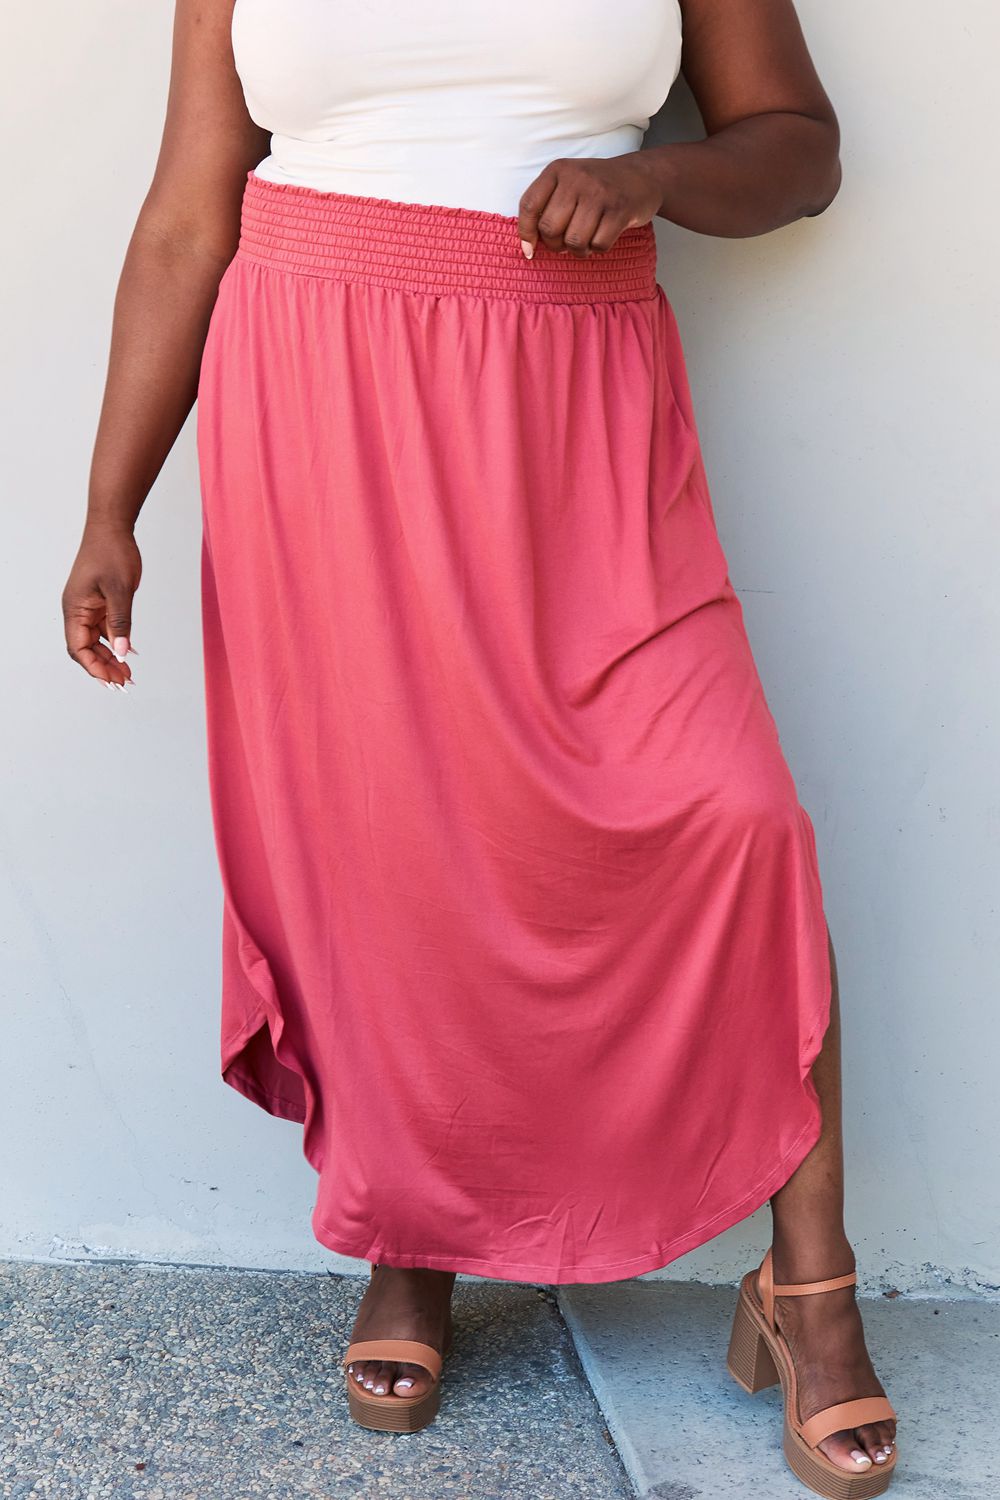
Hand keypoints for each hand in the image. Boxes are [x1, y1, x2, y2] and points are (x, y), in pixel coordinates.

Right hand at [62, 520, 140, 690]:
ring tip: (129, 674)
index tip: (113, 681)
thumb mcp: (120, 590)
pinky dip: (117, 642)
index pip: (79, 648)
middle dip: (104, 667)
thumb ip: (121, 623)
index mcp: (75, 609)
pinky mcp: (100, 602)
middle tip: (126, 683)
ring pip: (96, 641)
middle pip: (86, 649)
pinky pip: (105, 629)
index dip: (95, 667)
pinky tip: (131, 653)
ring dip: (111, 657)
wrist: (112, 527)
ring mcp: (88, 607)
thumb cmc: (112, 552)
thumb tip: (122, 653)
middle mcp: (78, 611)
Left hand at [517, 153, 661, 259]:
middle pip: (550, 229)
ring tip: (586, 240)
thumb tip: (528, 247)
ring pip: (574, 241)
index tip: (530, 250)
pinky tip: (603, 235)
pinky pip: (598, 245)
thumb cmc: (597, 187)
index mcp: (558, 170)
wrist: (642, 176)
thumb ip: (546, 206)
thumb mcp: (568, 183)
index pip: (529, 205)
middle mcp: (577, 178)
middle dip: (556, 244)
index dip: (526, 232)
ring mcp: (599, 193)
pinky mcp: (619, 210)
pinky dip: (598, 248)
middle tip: (567, 241)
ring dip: (578, 250)